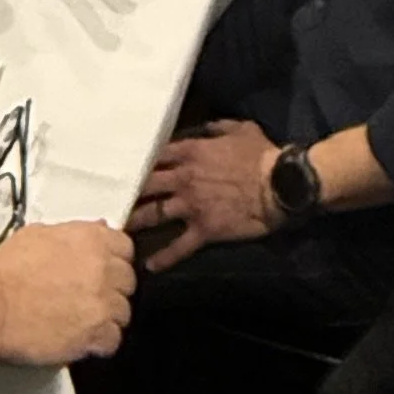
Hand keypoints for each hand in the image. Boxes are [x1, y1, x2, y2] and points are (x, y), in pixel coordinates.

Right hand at [0, 219, 133, 364]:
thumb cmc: (5, 271)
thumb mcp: (37, 235)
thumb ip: (73, 233)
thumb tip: (96, 230)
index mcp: (91, 239)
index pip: (125, 248)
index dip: (114, 261)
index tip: (104, 271)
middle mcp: (103, 268)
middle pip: (127, 282)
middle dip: (112, 290)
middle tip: (89, 298)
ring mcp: (102, 302)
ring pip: (123, 312)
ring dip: (107, 317)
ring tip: (82, 321)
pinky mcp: (95, 333)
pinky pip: (113, 340)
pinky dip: (99, 343)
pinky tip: (82, 340)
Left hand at [129, 119, 278, 273]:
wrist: (280, 185)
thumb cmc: (262, 155)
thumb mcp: (240, 129)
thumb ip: (217, 128)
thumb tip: (205, 128)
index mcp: (191, 152)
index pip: (155, 155)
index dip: (139, 161)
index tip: (125, 167)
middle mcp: (184, 178)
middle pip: (145, 185)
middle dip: (128, 191)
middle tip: (113, 199)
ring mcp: (191, 205)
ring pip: (154, 214)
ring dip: (136, 222)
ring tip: (119, 231)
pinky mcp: (203, 229)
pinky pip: (178, 246)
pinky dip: (164, 258)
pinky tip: (150, 266)